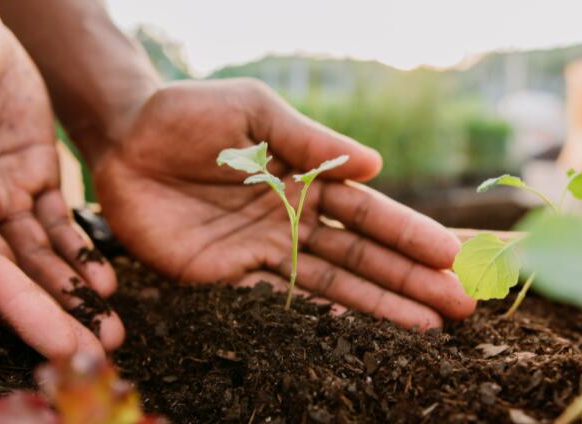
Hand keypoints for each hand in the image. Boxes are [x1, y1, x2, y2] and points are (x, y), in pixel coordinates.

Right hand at [0, 0, 122, 357]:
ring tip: (111, 324)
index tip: (55, 341)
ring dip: (74, 292)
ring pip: (38, 254)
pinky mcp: (32, 176)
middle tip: (95, 349)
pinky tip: (106, 279)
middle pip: (9, 272)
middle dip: (52, 313)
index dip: (14, 305)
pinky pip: (58, 222)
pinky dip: (81, 250)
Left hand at [90, 79, 474, 328]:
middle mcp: (293, 218)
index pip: (366, 211)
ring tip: (427, 327)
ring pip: (332, 282)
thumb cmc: (189, 114)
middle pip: (361, 254)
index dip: (407, 234)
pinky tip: (358, 335)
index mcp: (305, 176)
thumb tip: (378, 167)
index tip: (449, 256)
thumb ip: (310, 140)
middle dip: (409, 279)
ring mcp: (263, 250)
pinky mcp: (228, 275)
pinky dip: (319, 318)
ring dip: (380, 306)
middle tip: (459, 306)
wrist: (123, 141)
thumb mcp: (255, 110)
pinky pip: (279, 300)